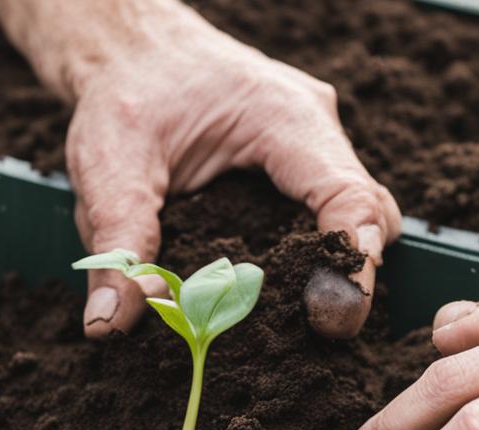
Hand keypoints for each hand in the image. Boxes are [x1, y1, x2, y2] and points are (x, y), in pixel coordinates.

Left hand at [0, 0, 399, 337]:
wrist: (129, 50)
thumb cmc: (124, 93)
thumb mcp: (107, 167)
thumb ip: (117, 246)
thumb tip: (109, 324)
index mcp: (282, 118)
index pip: (348, 195)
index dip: (352, 262)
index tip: (333, 317)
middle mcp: (312, 126)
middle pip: (370, 212)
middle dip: (352, 275)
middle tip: (319, 330)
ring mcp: (312, 141)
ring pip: (355, 212)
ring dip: (333, 265)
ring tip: (298, 320)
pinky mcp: (297, 161)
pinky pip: (325, 208)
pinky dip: (311, 251)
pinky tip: (277, 291)